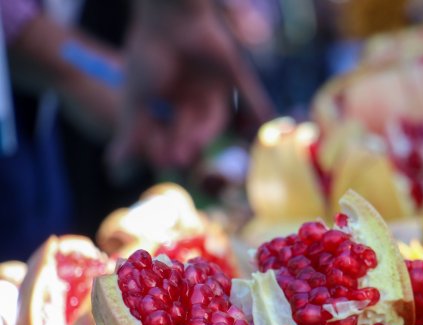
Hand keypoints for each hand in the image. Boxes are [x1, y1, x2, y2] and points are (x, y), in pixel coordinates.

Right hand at [109, 0, 272, 168]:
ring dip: (205, 134)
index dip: (168, 146)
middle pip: (195, 128)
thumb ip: (133, 130)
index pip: (173, 131)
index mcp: (174, 99)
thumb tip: (114, 163)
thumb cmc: (148, 52)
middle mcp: (198, 95)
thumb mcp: (137, 97)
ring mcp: (218, 85)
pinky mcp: (235, 73)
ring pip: (216, 118)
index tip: (161, 160)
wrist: (167, 17)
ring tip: (192, 146)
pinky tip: (261, 128)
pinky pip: (250, 97)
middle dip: (186, 144)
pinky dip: (258, 112)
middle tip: (179, 158)